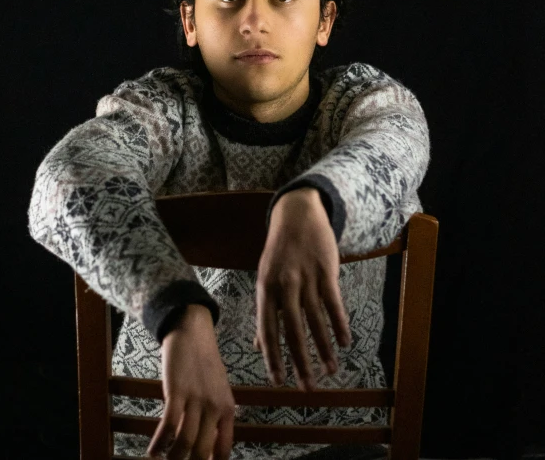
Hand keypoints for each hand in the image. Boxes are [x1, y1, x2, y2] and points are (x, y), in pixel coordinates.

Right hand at [147, 304, 234, 459]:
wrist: (193, 332)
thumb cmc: (204, 363)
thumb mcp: (218, 391)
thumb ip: (215, 417)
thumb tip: (206, 448)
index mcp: (228, 408)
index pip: (223, 450)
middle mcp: (215, 407)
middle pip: (202, 452)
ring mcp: (196, 399)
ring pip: (185, 443)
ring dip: (172, 458)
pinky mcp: (177, 391)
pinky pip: (168, 425)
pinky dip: (159, 442)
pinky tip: (152, 451)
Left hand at [253, 187, 351, 391]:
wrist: (297, 214)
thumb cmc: (279, 252)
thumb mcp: (265, 277)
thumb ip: (265, 312)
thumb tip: (258, 346)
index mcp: (265, 288)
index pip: (267, 329)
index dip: (272, 357)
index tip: (278, 381)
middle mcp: (284, 284)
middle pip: (293, 330)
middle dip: (300, 361)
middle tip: (307, 388)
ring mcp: (306, 277)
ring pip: (316, 320)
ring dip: (324, 348)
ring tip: (330, 371)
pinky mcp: (326, 270)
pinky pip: (334, 302)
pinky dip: (340, 324)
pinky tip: (345, 342)